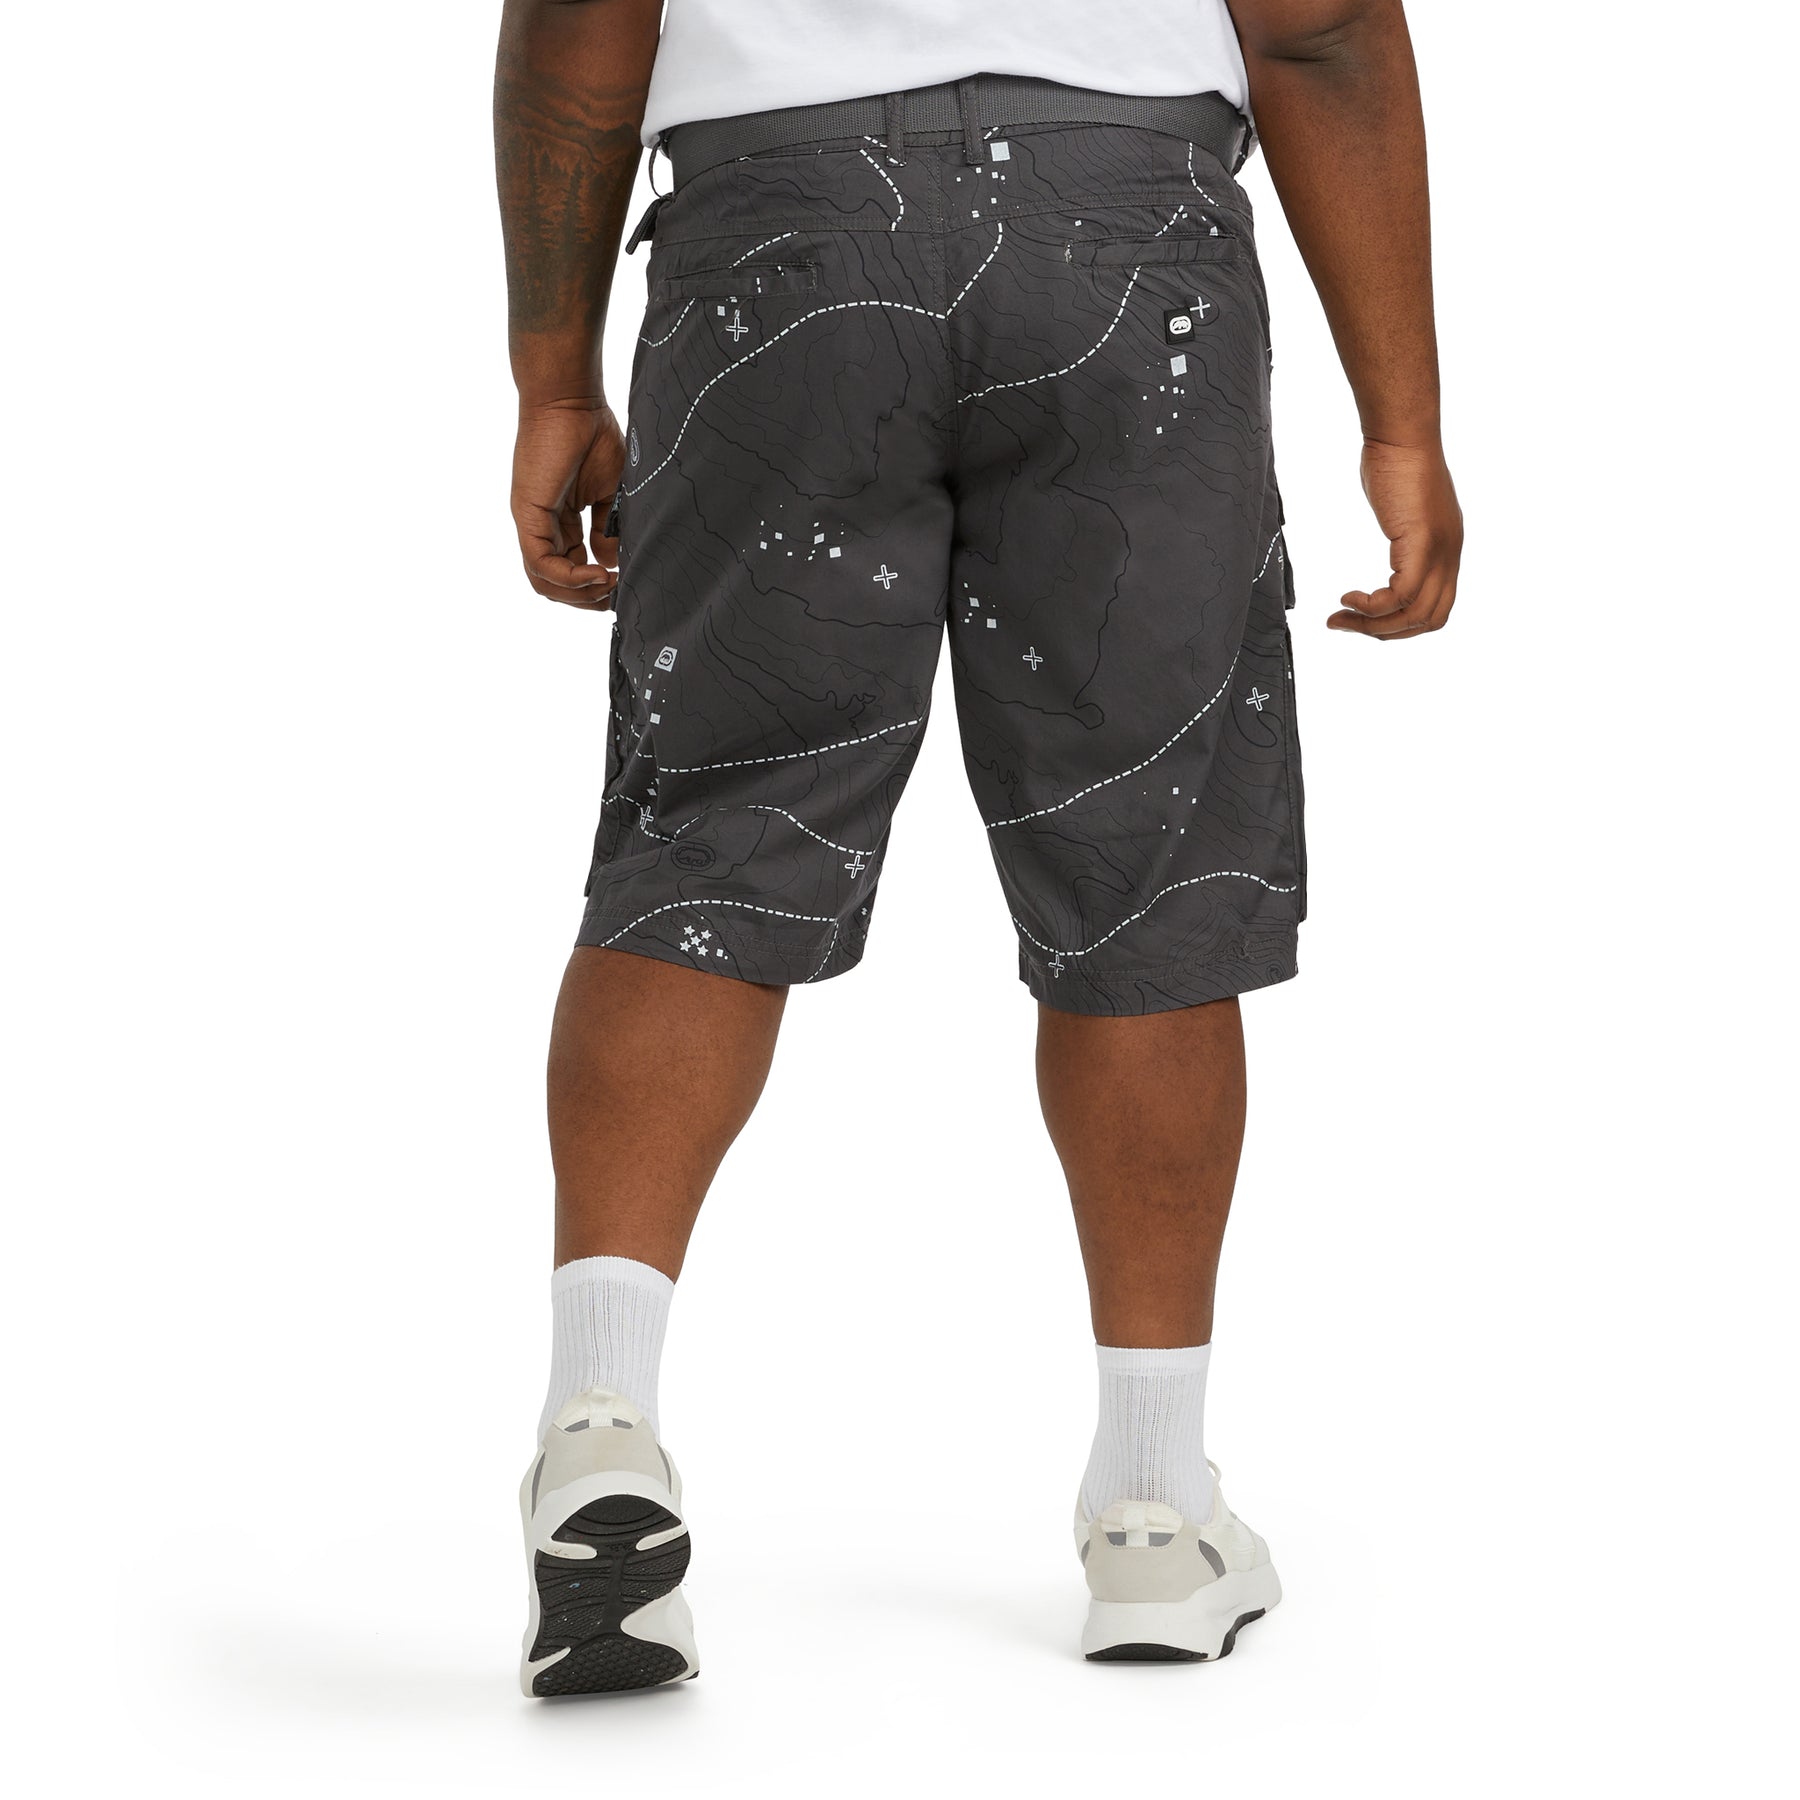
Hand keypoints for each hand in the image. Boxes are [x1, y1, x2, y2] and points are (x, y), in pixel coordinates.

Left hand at [509, 400, 625, 609]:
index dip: (596, 588)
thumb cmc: (593, 434)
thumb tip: (610, 563)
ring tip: (608, 586)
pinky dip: (570, 577)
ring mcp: (532, 523)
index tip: (624, 585)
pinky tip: (599, 574)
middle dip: (587, 599)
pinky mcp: (528, 516)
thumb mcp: (611, 492)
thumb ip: (609, 530)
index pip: (571, 570)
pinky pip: (541, 563)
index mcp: (561, 522)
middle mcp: (542, 527)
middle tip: (616, 597)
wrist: (572, 400)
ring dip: (579, 594)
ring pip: (544, 581)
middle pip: (554, 584)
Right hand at [1327, 440, 1462, 638]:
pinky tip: (1349, 598)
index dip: (1403, 625)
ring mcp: (1439, 549)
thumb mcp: (1404, 509)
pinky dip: (1372, 605)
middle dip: (1387, 633)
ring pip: (1414, 613)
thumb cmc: (1397, 460)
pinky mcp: (1421, 542)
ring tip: (1341, 616)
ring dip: (1373, 625)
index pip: (1437, 607)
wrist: (1402, 434)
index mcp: (1447, 549)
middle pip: (1430, 619)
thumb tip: (1394, 552)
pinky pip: (1401, 595)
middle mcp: (1450, 554)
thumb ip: (1405, 536)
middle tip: (1350, 625)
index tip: (1368, 619)